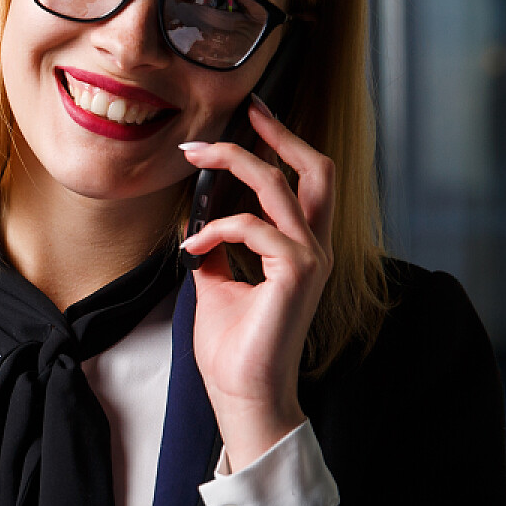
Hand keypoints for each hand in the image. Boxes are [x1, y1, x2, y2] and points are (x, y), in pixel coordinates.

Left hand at [178, 99, 333, 470]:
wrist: (243, 395)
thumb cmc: (234, 348)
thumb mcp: (217, 285)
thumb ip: (217, 250)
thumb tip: (198, 222)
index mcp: (301, 249)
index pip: (304, 182)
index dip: (280, 143)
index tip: (249, 115)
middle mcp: (314, 248)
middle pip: (313, 168)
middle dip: (276, 133)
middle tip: (241, 110)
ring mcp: (310, 259)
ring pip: (279, 186)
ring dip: (232, 164)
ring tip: (193, 158)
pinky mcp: (297, 274)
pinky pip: (255, 228)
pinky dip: (217, 229)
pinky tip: (191, 247)